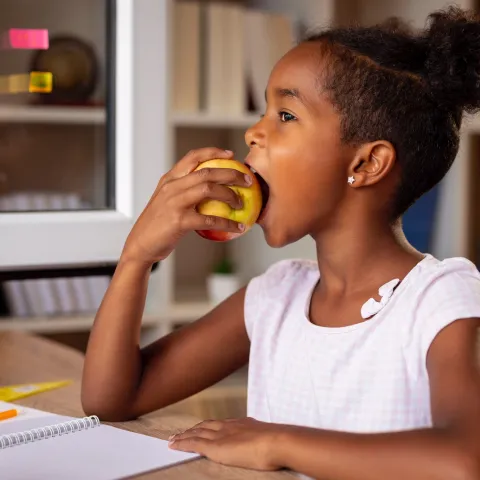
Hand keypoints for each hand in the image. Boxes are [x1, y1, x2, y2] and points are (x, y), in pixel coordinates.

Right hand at [122, 148, 251, 264]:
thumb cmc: (157, 225)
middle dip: (231, 173)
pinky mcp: (179, 221)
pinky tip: (238, 227)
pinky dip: (227, 223)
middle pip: (207, 172)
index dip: (213, 152)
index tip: (231, 155)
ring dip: (230, 195)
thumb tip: (211, 191)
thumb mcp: (166, 201)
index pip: (192, 158)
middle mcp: (171, 187)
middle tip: (247, 180)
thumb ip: (183, 192)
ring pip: (209, 189)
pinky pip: (210, 220)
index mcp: (169, 180)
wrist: (140, 245)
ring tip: (242, 203)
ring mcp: (175, 203)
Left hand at [168, 417, 284, 470]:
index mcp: (242, 424)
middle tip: (182, 432)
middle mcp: (229, 426)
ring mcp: (221, 435)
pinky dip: (182, 443)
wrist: (276, 441)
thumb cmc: (278, 443)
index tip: (202, 427)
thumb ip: (263, 439)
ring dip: (184, 435)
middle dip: (193, 428)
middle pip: (206, 425)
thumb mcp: (269, 438)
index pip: (221, 423)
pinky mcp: (214, 446)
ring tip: (174, 438)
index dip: (209, 426)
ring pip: (196, 432)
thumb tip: (268, 443)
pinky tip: (173, 445)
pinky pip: (193, 443)